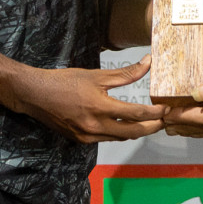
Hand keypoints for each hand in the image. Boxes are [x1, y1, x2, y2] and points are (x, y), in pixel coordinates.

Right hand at [14, 56, 165, 142]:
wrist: (35, 95)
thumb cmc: (65, 81)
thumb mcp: (96, 75)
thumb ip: (125, 74)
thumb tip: (148, 63)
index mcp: (100, 107)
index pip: (136, 114)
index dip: (154, 113)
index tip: (166, 109)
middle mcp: (95, 126)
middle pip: (132, 133)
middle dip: (151, 128)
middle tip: (164, 121)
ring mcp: (88, 136)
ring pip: (120, 138)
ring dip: (136, 131)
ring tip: (149, 122)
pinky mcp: (81, 140)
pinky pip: (107, 139)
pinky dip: (119, 132)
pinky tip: (125, 124)